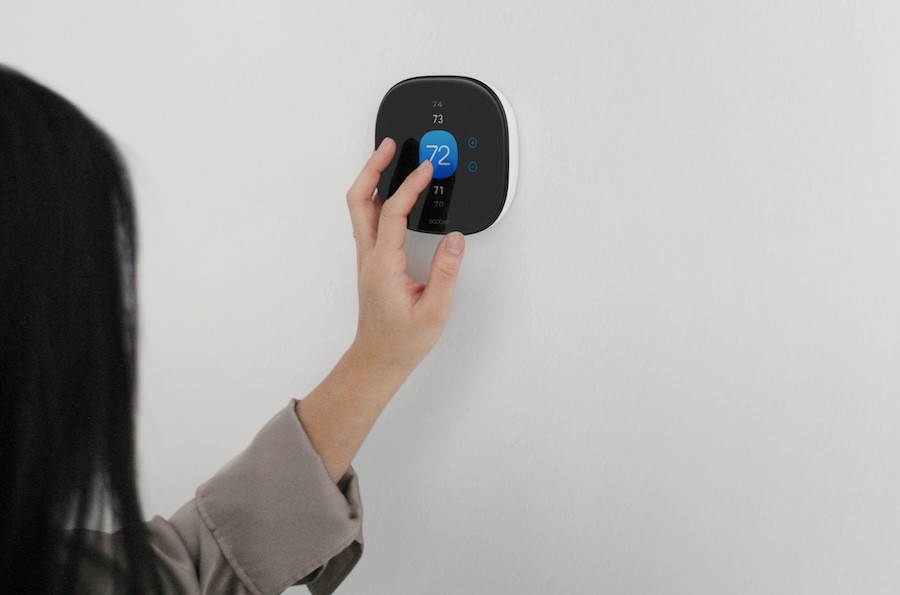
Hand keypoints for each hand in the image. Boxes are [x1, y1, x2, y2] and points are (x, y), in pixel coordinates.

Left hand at [345, 137, 464, 373]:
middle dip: (373, 167)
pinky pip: (368, 219)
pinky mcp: (372, 262)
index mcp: (384, 264)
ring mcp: (367, 258)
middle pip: (360, 199)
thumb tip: (454, 240)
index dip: (410, 186)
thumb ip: (446, 272)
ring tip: (387, 159)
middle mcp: (370, 256)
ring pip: (360, 207)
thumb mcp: (434, 310)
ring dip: (371, 179)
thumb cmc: (401, 340)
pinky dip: (377, 197)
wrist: (378, 358)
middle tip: (389, 146)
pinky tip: (389, 193)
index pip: (393, 213)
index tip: (427, 168)